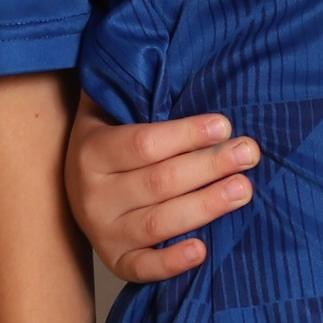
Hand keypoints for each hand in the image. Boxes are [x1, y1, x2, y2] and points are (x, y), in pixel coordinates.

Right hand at [64, 105, 256, 285]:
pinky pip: (142, 268)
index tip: (225, 125)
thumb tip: (169, 54)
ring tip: (242, 190)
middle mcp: (93, 196)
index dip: (186, 135)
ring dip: (204, 207)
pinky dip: (171, 263)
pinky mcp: (115, 260)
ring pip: (157, 223)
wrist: (73, 183)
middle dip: (209, 166)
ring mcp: (102, 232)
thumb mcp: (111, 108)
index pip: (144, 145)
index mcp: (92, 152)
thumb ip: (137, 89)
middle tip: (248, 154)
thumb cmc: (112, 137)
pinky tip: (202, 250)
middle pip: (159, 182)